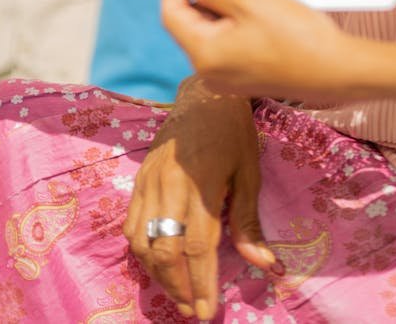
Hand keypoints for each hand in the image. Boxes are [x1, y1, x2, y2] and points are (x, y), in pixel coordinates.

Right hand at [123, 79, 280, 319]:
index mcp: (201, 184)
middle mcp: (170, 184)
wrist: (204, 92)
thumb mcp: (249, 173)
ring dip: (157, 274)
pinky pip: (131, 223)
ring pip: (142, 240)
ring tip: (176, 292)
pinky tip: (156, 262)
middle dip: (178, 286)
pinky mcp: (140, 177)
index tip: (207, 310)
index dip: (201, 282)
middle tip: (192, 309)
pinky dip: (141, 250)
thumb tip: (264, 265)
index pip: (196, 246)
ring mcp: (150, 180)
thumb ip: (248, 221)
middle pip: (165, 250)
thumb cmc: (234, 131)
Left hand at [161, 0, 354, 98]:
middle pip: (191, 24)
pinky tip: (263, 14)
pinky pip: (230, 45)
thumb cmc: (295, 35)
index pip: (171, 13)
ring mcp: (228, 78)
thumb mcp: (248, 0)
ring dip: (226, 10)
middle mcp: (210, 72)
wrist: (338, 70)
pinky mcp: (246, 78)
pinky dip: (239, 26)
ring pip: (213, 33)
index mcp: (204, 54)